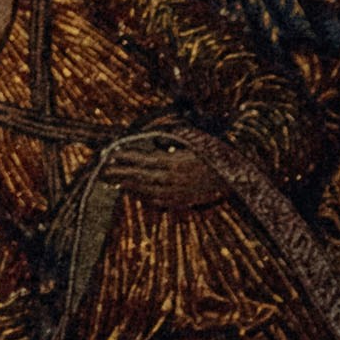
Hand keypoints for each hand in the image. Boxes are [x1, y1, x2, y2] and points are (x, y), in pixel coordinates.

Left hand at [100, 117, 228, 201]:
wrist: (235, 176)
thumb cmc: (216, 154)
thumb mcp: (195, 142)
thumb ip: (173, 141)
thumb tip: (155, 138)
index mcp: (175, 163)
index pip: (144, 160)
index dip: (127, 157)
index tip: (112, 154)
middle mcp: (173, 180)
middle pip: (140, 177)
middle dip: (121, 173)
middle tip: (103, 170)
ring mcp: (177, 193)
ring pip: (146, 190)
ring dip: (129, 185)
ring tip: (114, 181)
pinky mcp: (182, 202)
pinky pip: (158, 200)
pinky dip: (145, 196)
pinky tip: (136, 192)